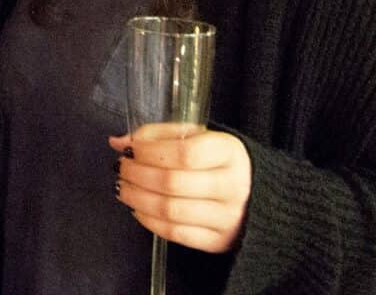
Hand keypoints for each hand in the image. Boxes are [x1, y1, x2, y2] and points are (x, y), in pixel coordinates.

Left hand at [109, 125, 251, 252]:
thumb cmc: (218, 162)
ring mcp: (227, 217)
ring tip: (124, 187)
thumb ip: (158, 135)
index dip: (149, 152)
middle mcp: (233, 186)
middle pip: (172, 182)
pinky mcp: (217, 240)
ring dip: (136, 198)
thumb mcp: (197, 137)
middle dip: (136, 174)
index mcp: (229, 152)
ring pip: (169, 210)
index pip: (184, 152)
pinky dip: (148, 220)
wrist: (256, 195)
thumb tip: (119, 141)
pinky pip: (174, 233)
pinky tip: (138, 207)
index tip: (130, 149)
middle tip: (121, 168)